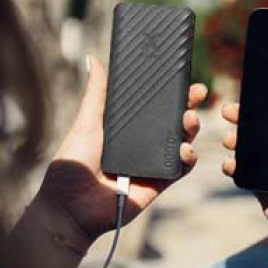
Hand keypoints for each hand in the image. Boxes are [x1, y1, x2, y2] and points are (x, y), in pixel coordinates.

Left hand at [36, 55, 207, 247]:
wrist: (71, 208)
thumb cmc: (71, 167)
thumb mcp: (85, 123)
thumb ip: (97, 94)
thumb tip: (92, 59)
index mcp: (126, 129)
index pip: (154, 106)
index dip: (171, 92)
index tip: (183, 77)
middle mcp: (142, 145)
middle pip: (173, 121)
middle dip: (189, 105)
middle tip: (197, 93)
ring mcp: (152, 164)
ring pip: (181, 141)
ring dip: (191, 128)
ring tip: (190, 119)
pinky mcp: (159, 183)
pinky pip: (181, 168)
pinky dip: (188, 157)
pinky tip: (185, 148)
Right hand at [220, 75, 267, 267]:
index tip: (253, 94)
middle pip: (266, 134)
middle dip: (245, 121)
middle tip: (229, 112)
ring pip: (252, 153)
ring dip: (237, 142)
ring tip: (227, 138)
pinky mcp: (266, 196)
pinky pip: (246, 177)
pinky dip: (235, 168)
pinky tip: (229, 163)